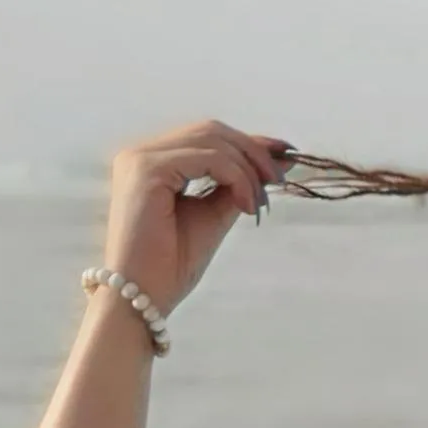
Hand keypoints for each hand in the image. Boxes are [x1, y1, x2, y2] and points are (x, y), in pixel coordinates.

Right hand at [103, 120, 290, 317]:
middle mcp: (141, 153)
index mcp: (153, 161)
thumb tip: (280, 160)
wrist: (144, 296)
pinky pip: (209, 158)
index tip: (287, 153)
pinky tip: (246, 205)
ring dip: (248, 169)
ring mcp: (140, 159)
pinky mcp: (146, 170)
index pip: (209, 137)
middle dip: (254, 153)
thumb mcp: (217, 214)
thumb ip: (240, 184)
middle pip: (213, 131)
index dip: (251, 142)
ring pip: (214, 142)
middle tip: (279, 180)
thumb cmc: (172, 263)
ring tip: (259, 202)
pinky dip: (237, 177)